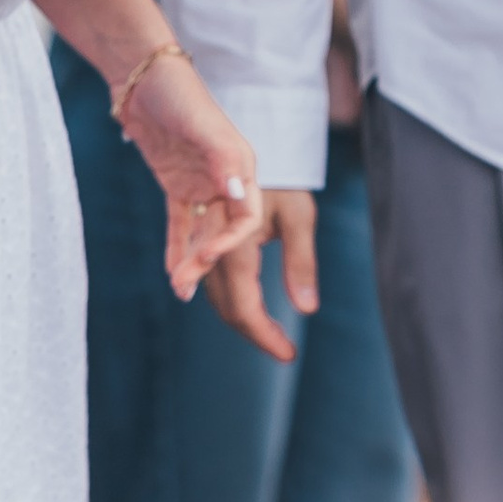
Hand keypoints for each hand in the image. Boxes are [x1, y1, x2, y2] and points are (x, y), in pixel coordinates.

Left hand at [118, 52, 265, 302]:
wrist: (143, 77)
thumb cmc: (179, 94)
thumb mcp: (202, 125)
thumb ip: (223, 160)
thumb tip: (238, 196)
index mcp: (241, 167)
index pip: (245, 216)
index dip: (231, 241)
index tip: (208, 257)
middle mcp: (225, 179)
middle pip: (222, 231)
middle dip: (206, 261)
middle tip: (185, 287)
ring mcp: (200, 183)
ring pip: (201, 231)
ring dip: (191, 260)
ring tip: (179, 289)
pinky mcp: (177, 185)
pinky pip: (180, 223)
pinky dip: (176, 246)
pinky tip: (172, 271)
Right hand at [205, 187, 320, 357]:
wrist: (246, 147)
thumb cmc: (282, 180)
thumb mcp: (300, 216)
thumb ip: (301, 263)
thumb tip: (307, 310)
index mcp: (236, 248)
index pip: (246, 308)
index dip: (265, 337)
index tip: (289, 355)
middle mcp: (211, 251)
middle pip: (227, 308)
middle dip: (255, 332)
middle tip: (282, 347)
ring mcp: (199, 246)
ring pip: (214, 296)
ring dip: (240, 316)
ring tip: (267, 330)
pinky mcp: (195, 240)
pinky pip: (205, 279)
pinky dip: (223, 298)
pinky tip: (240, 309)